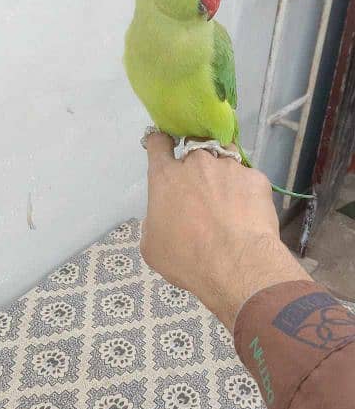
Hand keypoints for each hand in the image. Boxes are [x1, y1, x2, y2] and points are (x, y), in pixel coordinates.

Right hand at [141, 133, 310, 329]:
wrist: (236, 264)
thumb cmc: (187, 259)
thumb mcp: (152, 246)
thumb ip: (154, 220)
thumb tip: (164, 216)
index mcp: (166, 177)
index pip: (158, 144)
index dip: (160, 144)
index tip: (164, 148)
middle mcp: (197, 163)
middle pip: (194, 149)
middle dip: (196, 164)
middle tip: (202, 188)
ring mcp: (229, 167)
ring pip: (225, 157)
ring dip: (223, 172)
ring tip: (228, 197)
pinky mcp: (256, 177)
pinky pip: (248, 178)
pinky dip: (247, 191)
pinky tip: (249, 213)